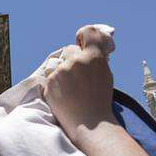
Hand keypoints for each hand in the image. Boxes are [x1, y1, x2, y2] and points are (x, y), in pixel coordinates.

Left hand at [41, 27, 117, 145]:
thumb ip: (96, 59)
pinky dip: (56, 83)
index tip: (81, 41)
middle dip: (73, 59)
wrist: (89, 123)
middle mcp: (76, 61)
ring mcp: (61, 72)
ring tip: (72, 88)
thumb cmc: (100, 100)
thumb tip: (90, 49)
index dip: (84, 36)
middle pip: (70, 50)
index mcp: (94, 57)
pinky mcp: (49, 83)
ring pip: (58, 64)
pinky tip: (65, 94)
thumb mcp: (105, 75)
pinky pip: (51, 76)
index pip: (88, 32)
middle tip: (78, 74)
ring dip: (63, 71)